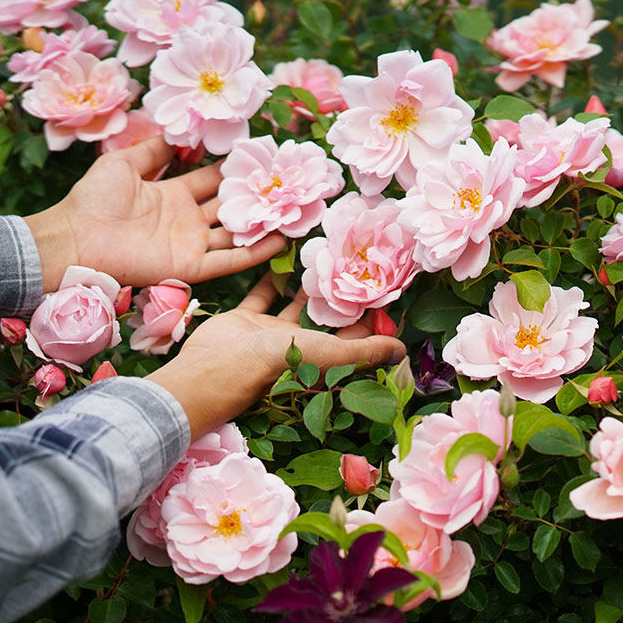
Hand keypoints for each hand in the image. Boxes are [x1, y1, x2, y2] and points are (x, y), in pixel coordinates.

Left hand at [24, 137, 285, 291]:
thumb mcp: (124, 163)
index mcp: (173, 195)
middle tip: (286, 180)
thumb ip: (153, 150)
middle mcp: (188, 220)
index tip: (261, 155)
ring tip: (293, 210)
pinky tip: (280, 240)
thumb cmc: (94, 200)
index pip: (212, 180)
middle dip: (256, 195)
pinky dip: (255, 252)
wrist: (76, 240)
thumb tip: (178, 133)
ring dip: (263, 223)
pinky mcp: (193, 266)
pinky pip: (231, 259)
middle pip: (230, 206)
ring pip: (237, 233)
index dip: (234, 169)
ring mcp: (192, 244)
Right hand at [147, 275, 406, 439]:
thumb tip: (403, 350)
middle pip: (327, 320)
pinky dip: (272, 279)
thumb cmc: (278, 364)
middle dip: (341, 296)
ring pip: (296, 306)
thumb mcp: (331, 355)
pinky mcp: (248, 319)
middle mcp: (299, 348)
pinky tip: (284, 256)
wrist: (219, 365)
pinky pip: (263, 294)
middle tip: (356, 264)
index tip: (385, 289)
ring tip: (325, 257)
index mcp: (322, 359)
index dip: (371, 318)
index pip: (355, 337)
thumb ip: (366, 351)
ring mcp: (271, 333)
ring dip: (309, 287)